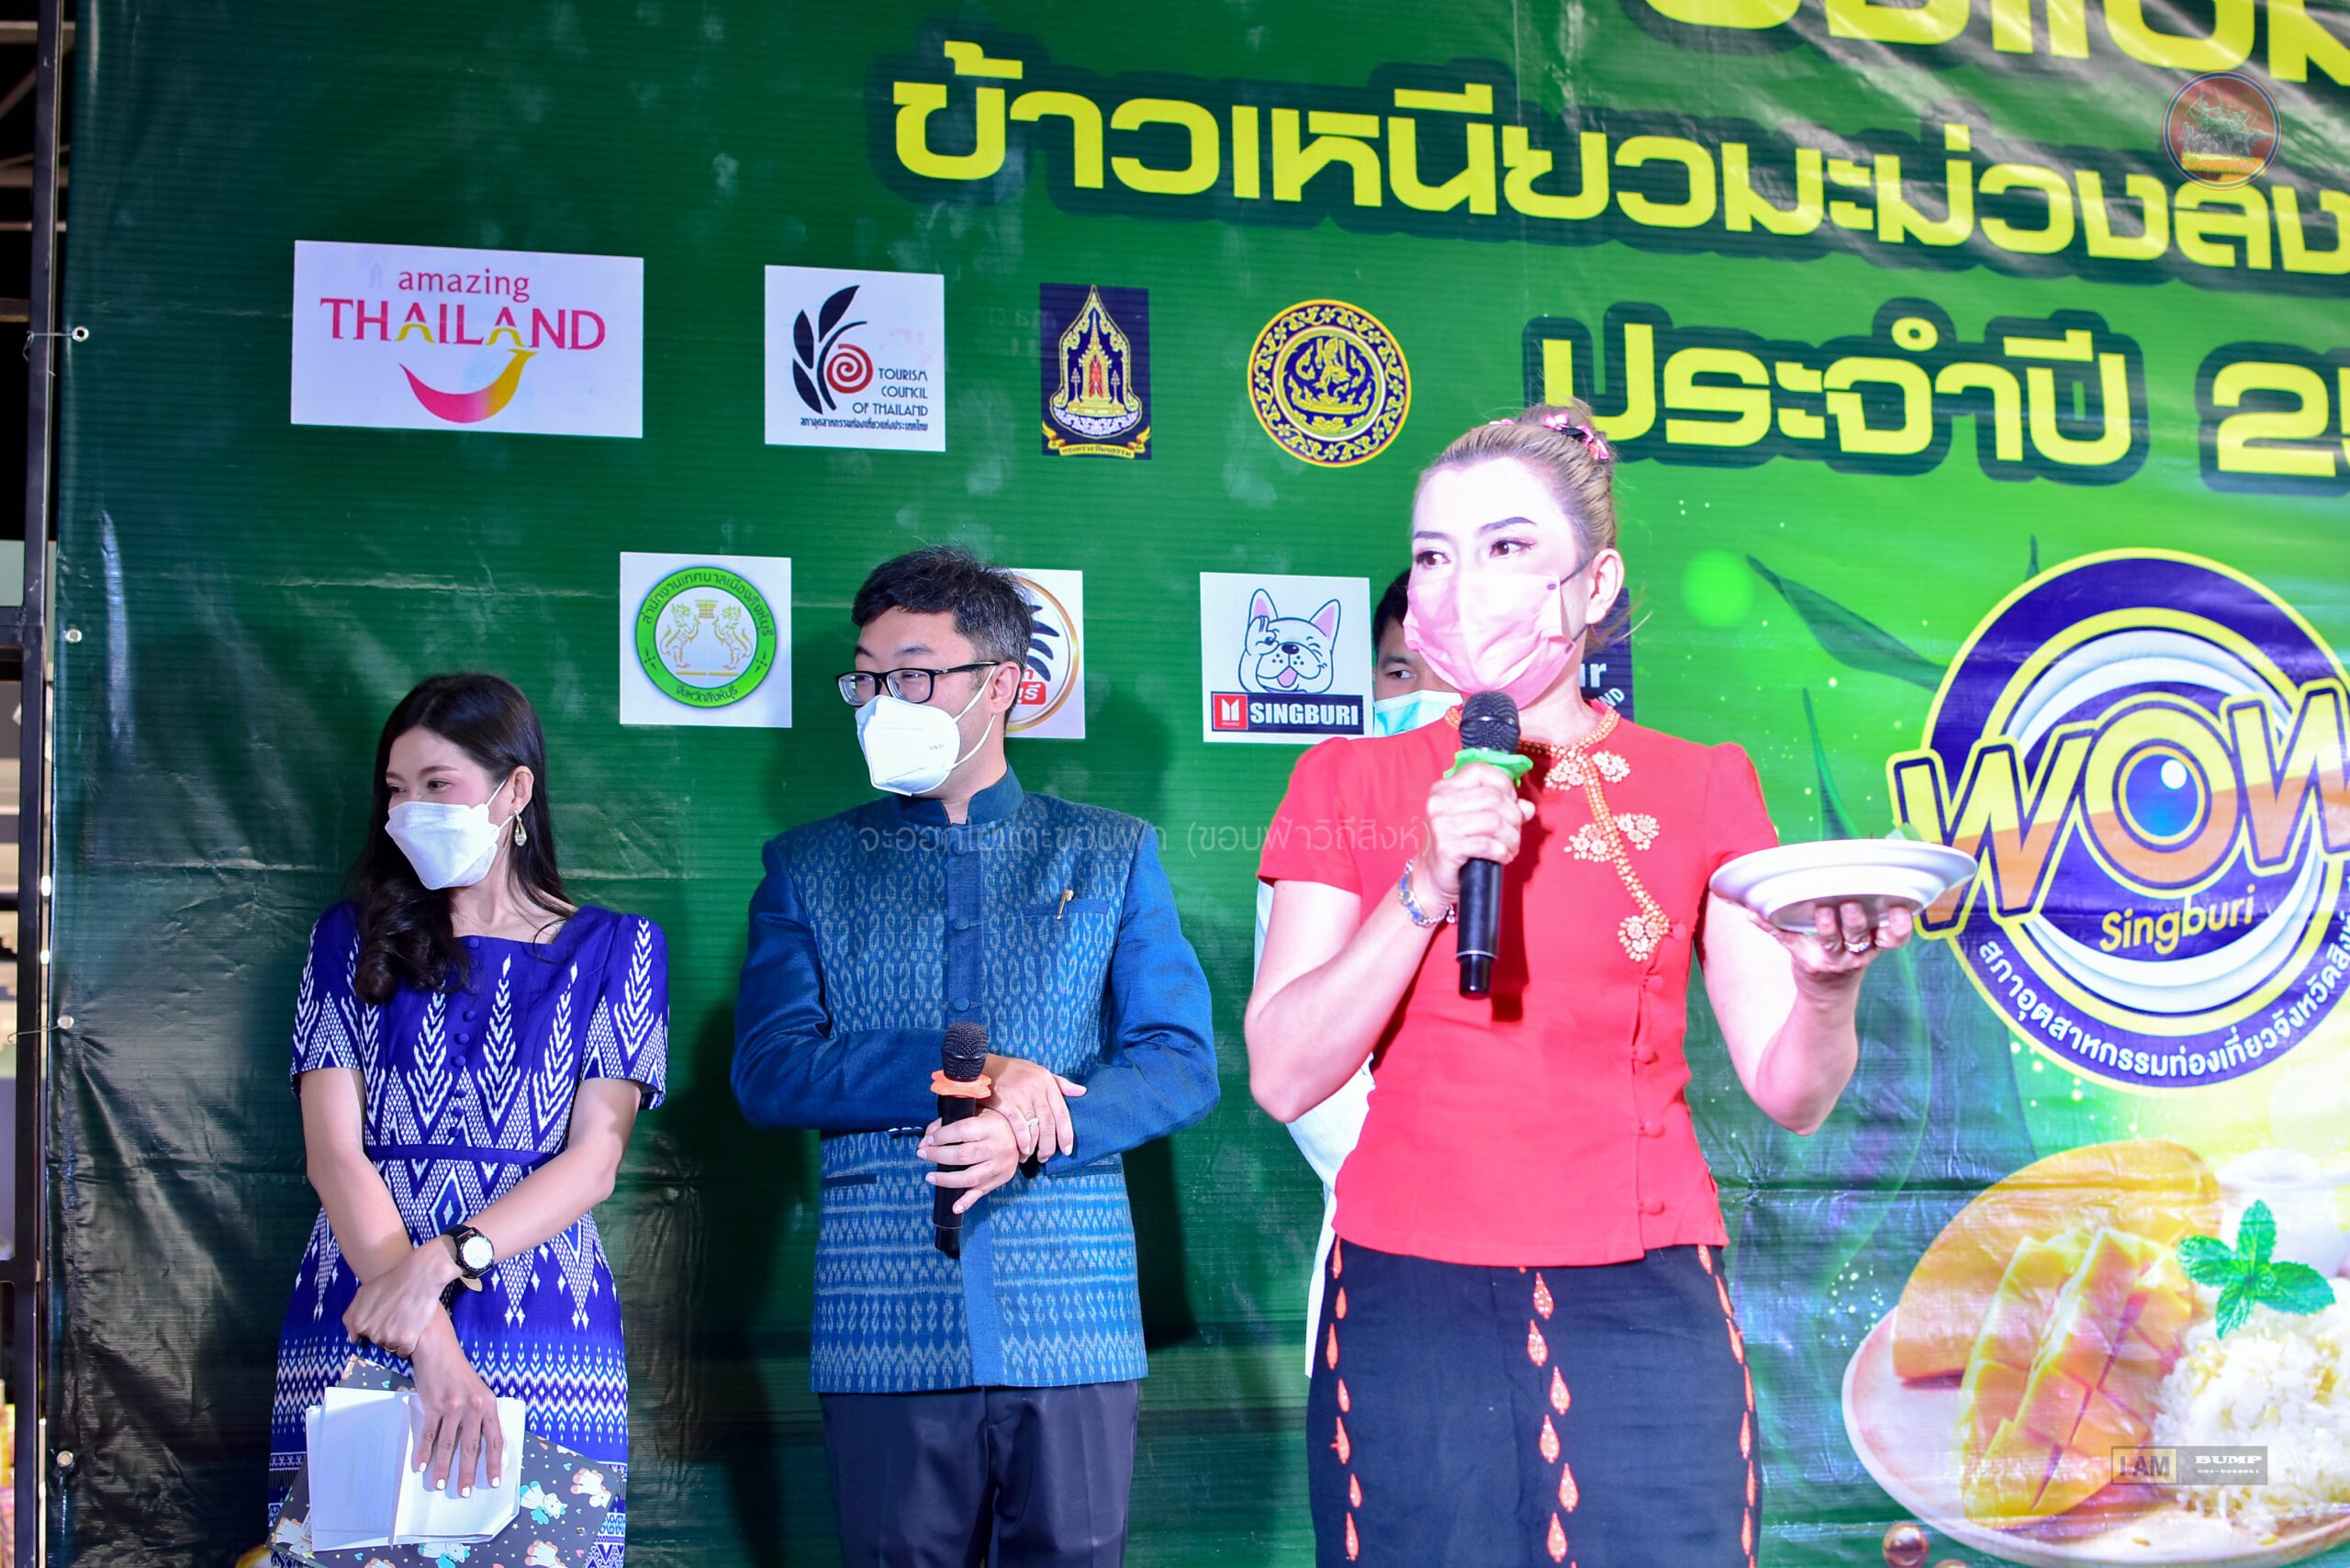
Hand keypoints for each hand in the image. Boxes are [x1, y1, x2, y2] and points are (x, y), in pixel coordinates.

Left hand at [343, 1235, 464, 1358]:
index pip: (364, 1336)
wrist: (421, 1276)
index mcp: (360, 1323)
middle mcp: (372, 1333)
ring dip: (398, 1337)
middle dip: (386, 1331)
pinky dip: (409, 1344)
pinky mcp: (407, 1341)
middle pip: (378, 1341)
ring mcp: (389, 1338)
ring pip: (392, 1346)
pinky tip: (413, 1329)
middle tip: (397, 1315)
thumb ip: (351, 1316)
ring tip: (407, 1319)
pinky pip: (405, 1351)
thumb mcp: (363, 1292)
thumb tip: (353, 1339)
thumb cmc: (392, 1281)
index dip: (375, 1326)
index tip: (384, 1318)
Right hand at [408, 1317, 502, 1495]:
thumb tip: (481, 1445)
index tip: (494, 1482)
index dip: (495, 1463)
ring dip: (443, 1467)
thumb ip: (481, 1415)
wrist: (438, 1349)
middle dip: (468, 1473)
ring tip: (440, 1485)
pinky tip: (420, 1466)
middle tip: (464, 1493)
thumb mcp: (478, 1391)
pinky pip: (429, 1434)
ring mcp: (453, 1406)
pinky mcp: (434, 1405)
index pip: (495, 1439)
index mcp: (489, 1404)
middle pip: (471, 1447)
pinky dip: (424, 1452)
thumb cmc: (458, 1373)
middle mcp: (474, 1407)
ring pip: (448, 1444)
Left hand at [919, 1109, 1024, 1213]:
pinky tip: (955, 1207)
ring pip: (971, 1177)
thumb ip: (948, 1123)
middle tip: (922, 1154)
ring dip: (946, 1179)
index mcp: (992, 1126)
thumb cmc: (992, 1120)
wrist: (1023, 1133)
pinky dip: (967, 1201)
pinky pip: (982, 1192)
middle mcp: (999, 1147)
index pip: (962, 1130)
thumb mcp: (975, 1112)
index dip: (942, 1136)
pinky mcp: (1001, 1179)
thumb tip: (925, 1141)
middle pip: (964, 1155)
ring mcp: (1001, 1166)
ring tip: (929, 1177)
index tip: (927, 1140)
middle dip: (938, 1156)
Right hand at [980, 1053, 1086, 1161]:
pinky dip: (1022, 1140)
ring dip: (1034, 1147)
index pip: (1062, 1113)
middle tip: (1046, 1158)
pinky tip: (1022, 1150)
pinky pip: (1018, 1127)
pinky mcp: (1006, 1103)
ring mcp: (1021, 1096)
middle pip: (1049, 1124)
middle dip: (1049, 1145)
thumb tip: (1082, 1092)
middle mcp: (1037, 1089)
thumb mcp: (1039, 1072)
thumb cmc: (1012, 1070)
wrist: (983, 1065)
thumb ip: (1060, 1083)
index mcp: (1047, 1082)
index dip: (1066, 1134)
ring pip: (1034, 1128)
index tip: (1067, 1150)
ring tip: (1031, 1157)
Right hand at [1414, 764, 1535, 905]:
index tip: (1511, 803)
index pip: (1480, 770)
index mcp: (1444, 788)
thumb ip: (1503, 808)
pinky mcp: (1446, 848)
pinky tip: (1503, 857)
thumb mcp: (1476, 820)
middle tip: (1515, 831)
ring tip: (1511, 847)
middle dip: (1514, 816)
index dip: (1504, 784)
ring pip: (1494, 821)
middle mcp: (1439, 802)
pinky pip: (1487, 844)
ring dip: (1511, 837)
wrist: (1431, 878)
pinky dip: (1502, 851)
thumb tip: (1527, 807)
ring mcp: (1440, 824)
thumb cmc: (1456, 845)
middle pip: (1493, 797)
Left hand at [1753, 900, 1915, 989]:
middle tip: (1850, 903)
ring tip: (1820, 911)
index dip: (1899, 925)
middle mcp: (1854, 953)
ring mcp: (1830, 958)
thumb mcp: (1868, 944)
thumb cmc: (1847, 958)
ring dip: (1825, 924)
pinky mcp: (1804, 958)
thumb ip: (1876, 922)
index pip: (1894, 937)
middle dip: (1856, 919)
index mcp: (1873, 944)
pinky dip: (1768, 925)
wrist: (1827, 998)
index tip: (1899, 908)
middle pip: (1859, 934)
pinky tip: (1753, 915)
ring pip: (1830, 940)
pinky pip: (1786, 939)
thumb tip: (1884, 888)